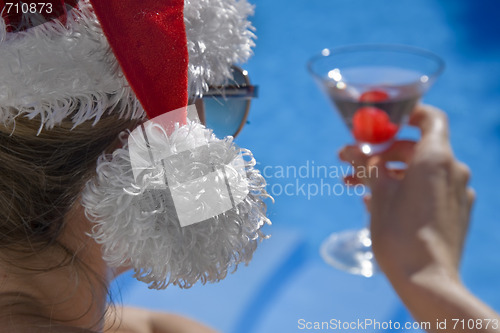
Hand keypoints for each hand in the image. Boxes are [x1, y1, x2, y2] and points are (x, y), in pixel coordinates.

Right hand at [339, 105, 474, 283]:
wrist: (427, 281)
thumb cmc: (400, 235)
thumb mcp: (377, 194)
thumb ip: (366, 165)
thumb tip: (351, 150)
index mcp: (436, 159)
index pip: (430, 118)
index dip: (407, 114)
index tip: (383, 122)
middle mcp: (453, 171)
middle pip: (415, 148)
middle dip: (380, 153)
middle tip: (350, 162)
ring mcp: (457, 193)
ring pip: (418, 171)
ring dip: (386, 173)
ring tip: (354, 185)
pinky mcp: (456, 212)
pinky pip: (427, 190)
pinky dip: (403, 189)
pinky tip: (375, 202)